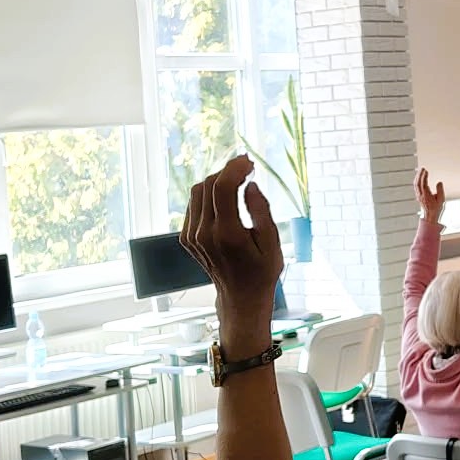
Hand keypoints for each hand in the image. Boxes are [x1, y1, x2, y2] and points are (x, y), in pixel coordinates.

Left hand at [182, 155, 283, 346]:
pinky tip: (224, 200)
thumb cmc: (261, 272)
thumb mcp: (272, 243)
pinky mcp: (187, 238)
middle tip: (246, 168)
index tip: (249, 162)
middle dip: (227, 171)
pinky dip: (208, 196)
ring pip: (198, 192)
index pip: (222, 188)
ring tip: (236, 181)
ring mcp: (192, 236)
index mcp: (228, 235)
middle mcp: (205, 234)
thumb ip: (261, 212)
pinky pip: (194, 206)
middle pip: (208, 186)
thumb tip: (250, 186)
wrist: (240, 297)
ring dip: (216, 181)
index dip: (234, 168)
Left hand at [414, 166, 444, 223]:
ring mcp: (418, 195)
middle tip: (422, 168)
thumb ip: (440, 191)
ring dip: (417, 177)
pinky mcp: (418, 196)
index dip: (424, 177)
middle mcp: (421, 195)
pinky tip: (418, 178)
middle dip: (420, 175)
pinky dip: (416, 181)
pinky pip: (415, 187)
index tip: (426, 171)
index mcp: (426, 195)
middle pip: (418, 183)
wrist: (430, 215)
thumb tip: (439, 182)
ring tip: (420, 171)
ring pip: (416, 184)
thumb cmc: (436, 208)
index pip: (424, 184)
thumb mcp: (441, 200)